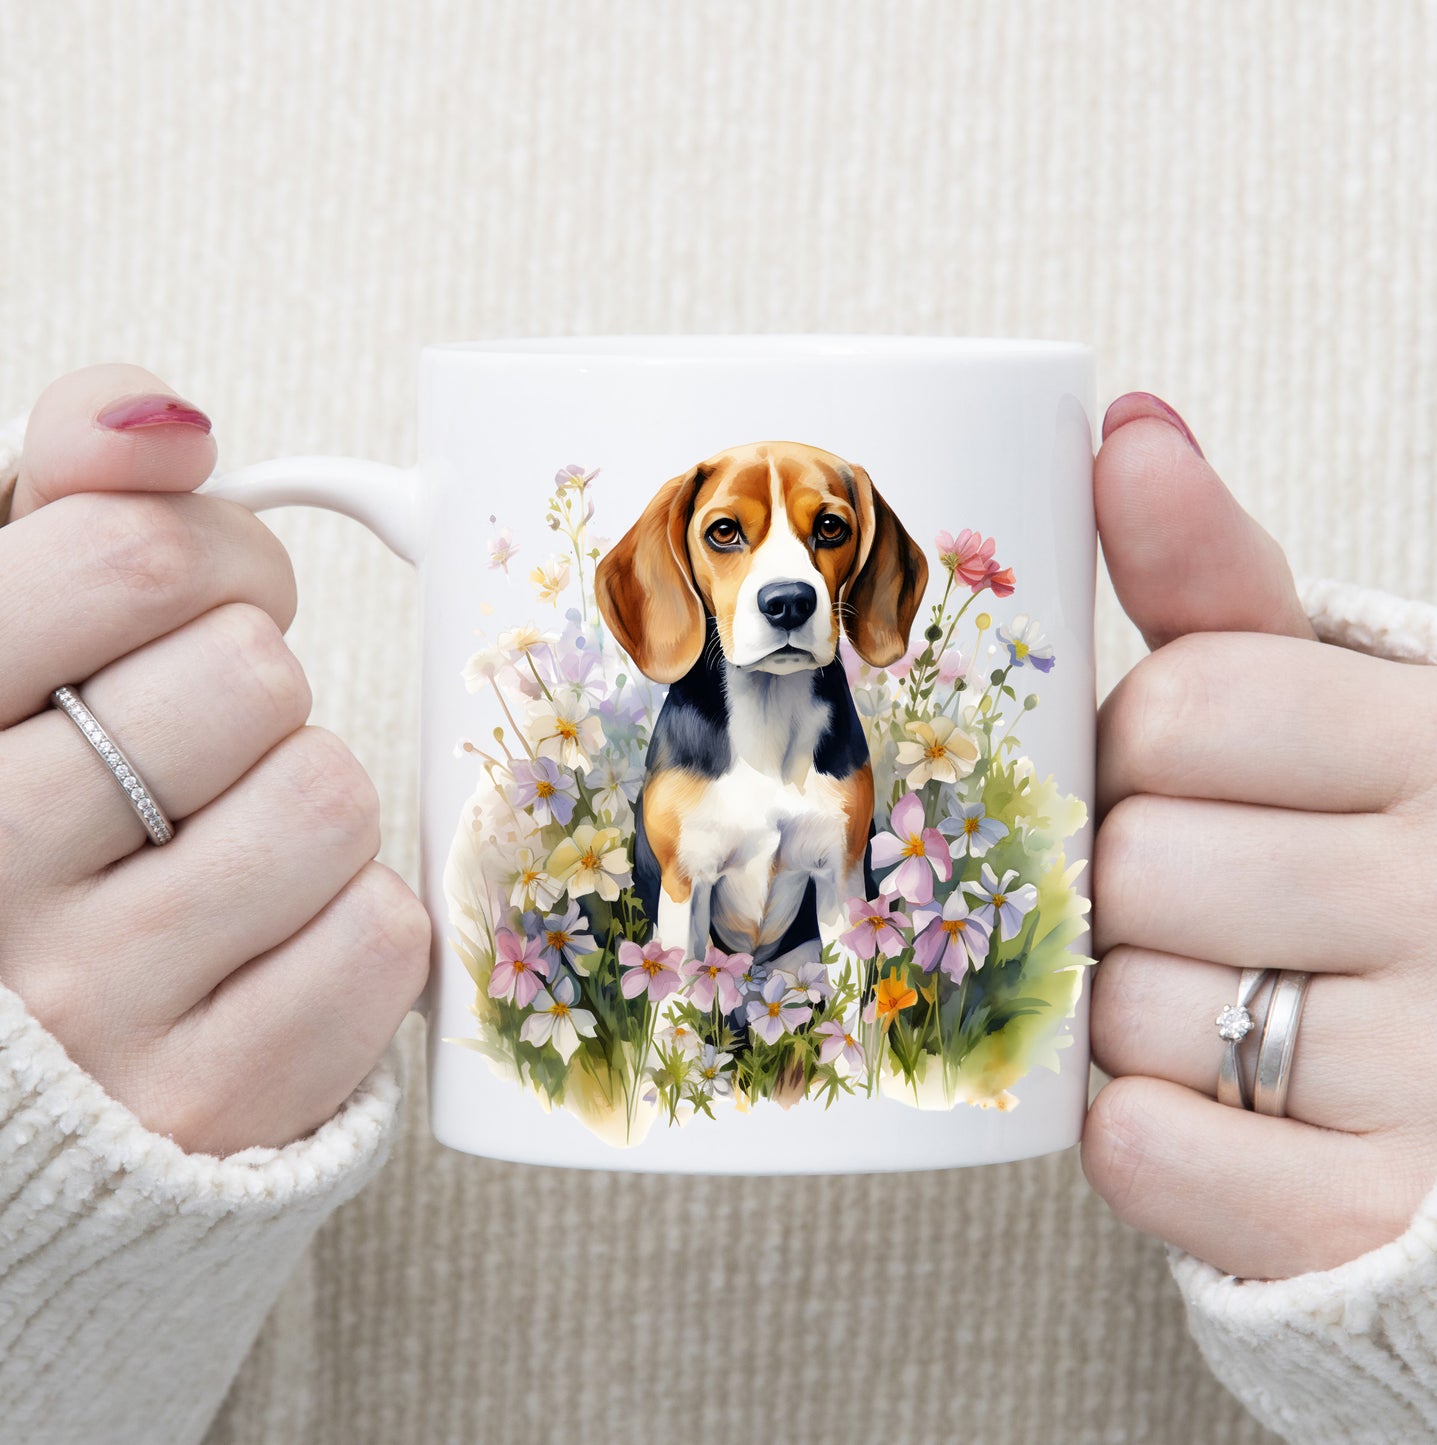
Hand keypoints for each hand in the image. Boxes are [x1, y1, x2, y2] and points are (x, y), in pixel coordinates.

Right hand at [0, 364, 428, 1154]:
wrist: (34, 1067)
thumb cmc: (34, 809)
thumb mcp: (9, 636)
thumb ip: (69, 501)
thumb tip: (167, 419)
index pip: (131, 559)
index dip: (215, 557)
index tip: (201, 599)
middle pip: (251, 675)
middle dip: (254, 687)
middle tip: (204, 742)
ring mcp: (94, 1007)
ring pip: (328, 797)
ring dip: (305, 803)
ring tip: (223, 847)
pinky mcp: (212, 1102)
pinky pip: (380, 936)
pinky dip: (352, 923)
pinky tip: (265, 942)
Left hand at [1081, 392, 1436, 1280]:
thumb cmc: (1364, 850)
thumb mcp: (1323, 700)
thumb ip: (1216, 580)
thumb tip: (1127, 426)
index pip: (1186, 704)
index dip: (1137, 746)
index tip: (1172, 772)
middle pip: (1139, 860)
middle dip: (1124, 880)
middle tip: (1184, 898)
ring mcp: (1433, 1070)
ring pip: (1129, 1010)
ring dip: (1124, 1008)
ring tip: (1211, 997)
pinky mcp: (1367, 1214)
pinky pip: (1147, 1151)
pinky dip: (1136, 1132)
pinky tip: (1193, 1103)